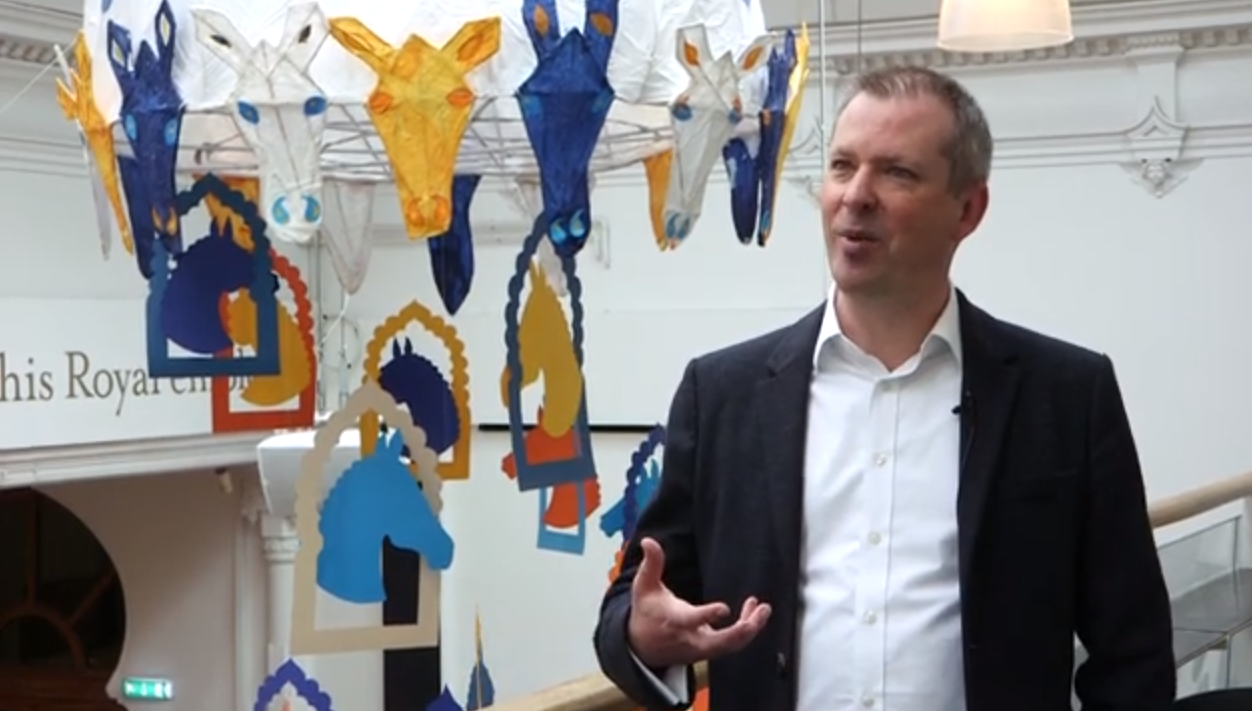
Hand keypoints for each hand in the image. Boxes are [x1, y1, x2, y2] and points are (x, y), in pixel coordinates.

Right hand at [627, 537, 770, 668]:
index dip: (708, 616)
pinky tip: (752, 613)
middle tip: (760, 611)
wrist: (642, 646)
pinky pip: (732, 644)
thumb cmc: (646, 612)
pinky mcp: (709, 651)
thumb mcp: (644, 586)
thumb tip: (649, 541)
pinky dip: (745, 630)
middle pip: (719, 642)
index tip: (724, 609)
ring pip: (730, 645)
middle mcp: (689, 638)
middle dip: (742, 630)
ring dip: (750, 628)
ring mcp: (701, 648)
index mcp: (674, 620)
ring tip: (763, 609)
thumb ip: (651, 563)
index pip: (691, 621)